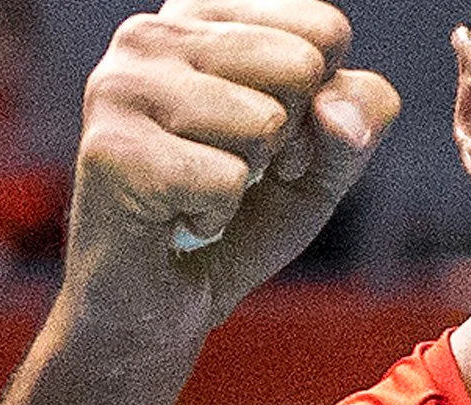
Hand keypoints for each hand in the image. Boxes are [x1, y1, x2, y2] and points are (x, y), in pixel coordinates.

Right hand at [67, 2, 400, 342]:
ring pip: (265, 122)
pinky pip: (226, 181)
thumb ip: (359, 118)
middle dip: (288, 141)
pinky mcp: (111, 149)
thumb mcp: (321, 164)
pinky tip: (174, 219)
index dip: (321, 104)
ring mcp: (122, 85)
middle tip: (233, 173)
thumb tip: (335, 109)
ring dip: (248, 180)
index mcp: (201, 15)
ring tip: (198, 193)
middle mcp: (151, 33)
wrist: (154, 310)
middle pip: (301, 66)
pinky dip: (215, 217)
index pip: (325, 29)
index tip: (269, 142)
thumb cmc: (235, 224)